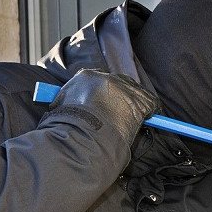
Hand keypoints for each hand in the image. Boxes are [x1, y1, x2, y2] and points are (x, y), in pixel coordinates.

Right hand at [46, 69, 160, 145]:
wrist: (82, 135)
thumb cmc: (68, 126)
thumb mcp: (59, 107)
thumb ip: (66, 101)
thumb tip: (61, 106)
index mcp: (85, 77)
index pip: (99, 80)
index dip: (105, 93)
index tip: (106, 102)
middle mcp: (106, 78)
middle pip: (120, 83)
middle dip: (121, 96)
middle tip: (121, 111)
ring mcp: (125, 89)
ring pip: (136, 92)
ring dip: (135, 104)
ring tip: (134, 117)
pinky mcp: (140, 100)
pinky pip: (151, 103)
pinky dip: (152, 112)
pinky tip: (149, 119)